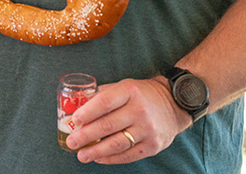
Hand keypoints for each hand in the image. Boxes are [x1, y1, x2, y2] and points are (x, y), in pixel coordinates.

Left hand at [64, 77, 192, 164]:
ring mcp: (148, 129)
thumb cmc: (141, 95)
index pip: (105, 102)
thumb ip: (102, 95)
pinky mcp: (153, 146)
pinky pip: (128, 155)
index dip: (87, 112)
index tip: (74, 120)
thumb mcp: (123, 86)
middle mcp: (139, 110)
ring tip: (82, 155)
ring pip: (117, 144)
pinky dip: (111, 158)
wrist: (174, 104)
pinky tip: (99, 158)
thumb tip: (76, 108)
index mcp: (129, 91)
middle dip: (86, 136)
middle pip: (108, 125)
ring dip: (96, 151)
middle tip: (71, 142)